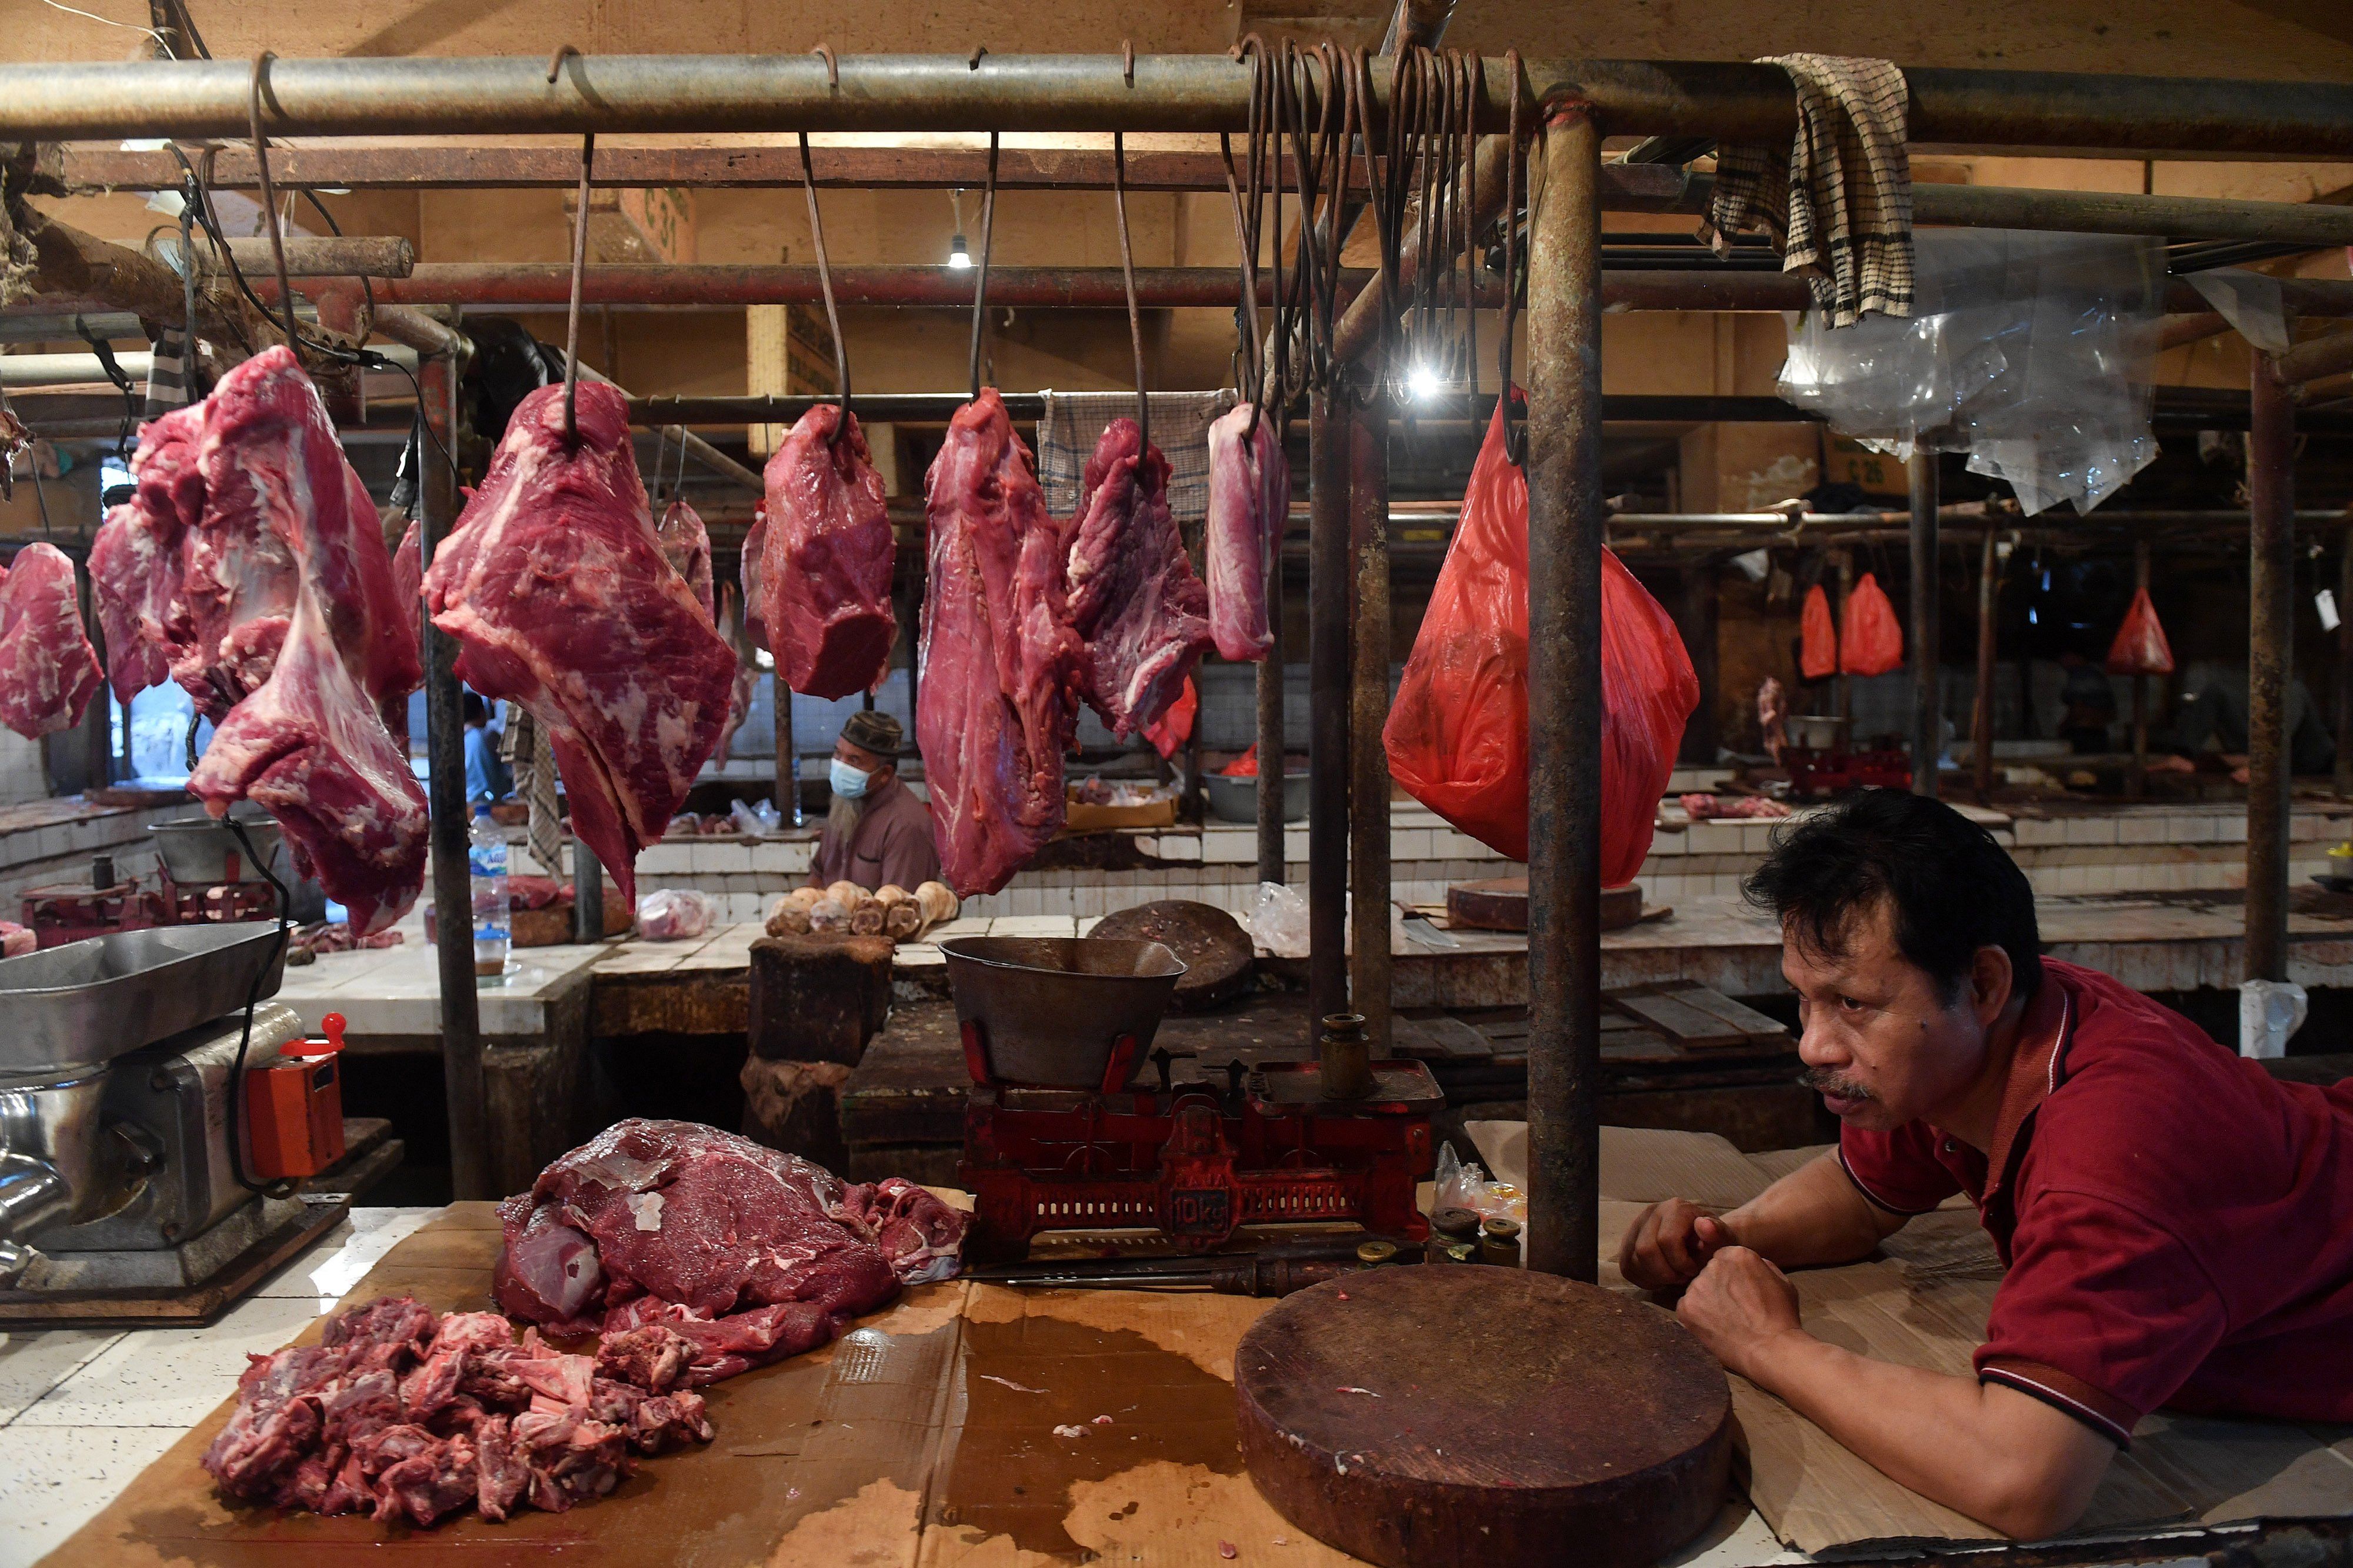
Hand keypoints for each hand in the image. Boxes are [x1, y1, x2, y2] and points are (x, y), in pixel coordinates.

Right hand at [1617, 1198, 1734, 1288]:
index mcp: (1675, 1208)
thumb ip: (1716, 1233)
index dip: (1681, 1263)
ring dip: (1656, 1277)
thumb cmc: (1714, 1242)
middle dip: (1666, 1272)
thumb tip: (1703, 1224)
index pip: (1666, 1240)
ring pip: (1633, 1261)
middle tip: (1682, 1277)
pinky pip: (1628, 1268)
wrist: (1703, 1242)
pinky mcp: (1627, 1244)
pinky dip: (1646, 1279)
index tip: (1694, 1270)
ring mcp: (1635, 1227)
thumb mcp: (1722, 1239)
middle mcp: (1651, 1213)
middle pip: (1645, 1251)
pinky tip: (1663, 1277)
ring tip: (1674, 1276)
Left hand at [1676, 1246, 1803, 1379]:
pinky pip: (1687, 1308)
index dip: (1732, 1277)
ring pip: (1698, 1290)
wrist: (1770, 1349)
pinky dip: (1696, 1318)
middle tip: (1733, 1308)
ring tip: (1725, 1321)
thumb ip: (1762, 1266)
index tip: (1740, 1292)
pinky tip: (1714, 1328)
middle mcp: (1714, 1265)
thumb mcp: (1781, 1282)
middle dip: (1718, 1286)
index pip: (1725, 1258)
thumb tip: (1750, 1265)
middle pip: (1710, 1272)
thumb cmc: (1781, 1318)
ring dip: (1707, 1301)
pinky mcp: (1686, 1307)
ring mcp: (1697, 1286)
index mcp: (1737, 1254)